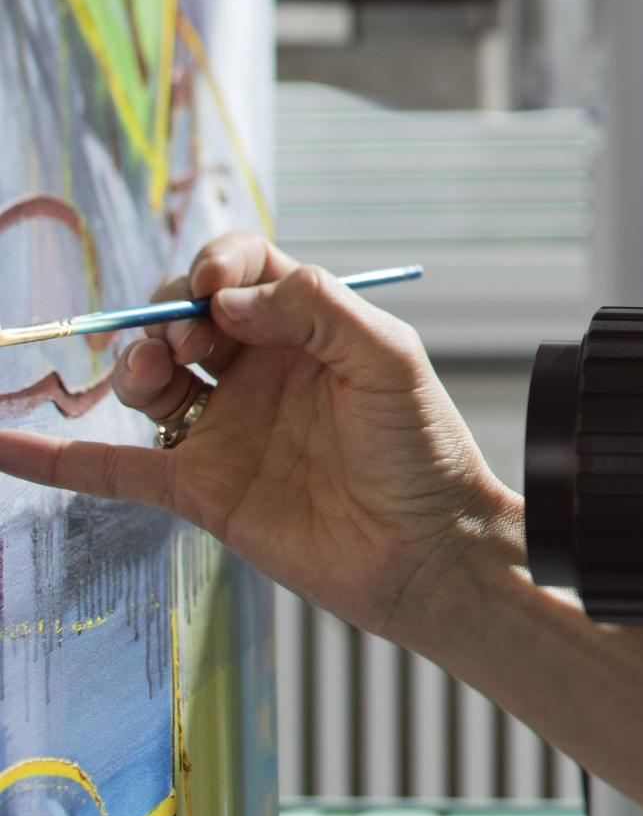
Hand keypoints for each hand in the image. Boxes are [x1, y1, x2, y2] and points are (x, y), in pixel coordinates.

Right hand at [0, 234, 519, 653]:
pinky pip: (111, 468)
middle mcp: (259, 372)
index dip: (218, 266)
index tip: (215, 288)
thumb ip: (315, 309)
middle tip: (193, 343)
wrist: (427, 548)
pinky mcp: (200, 490)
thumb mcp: (387, 357)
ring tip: (152, 373)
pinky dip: (53, 455)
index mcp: (308, 329)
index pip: (242, 271)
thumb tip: (227, 300)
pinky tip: (3, 442)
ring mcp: (225, 429)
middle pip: (182, 319)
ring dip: (133, 363)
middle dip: (169, 315)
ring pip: (148, 379)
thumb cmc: (424, 449)